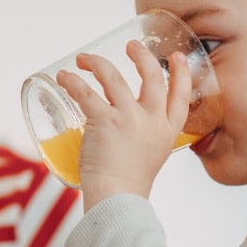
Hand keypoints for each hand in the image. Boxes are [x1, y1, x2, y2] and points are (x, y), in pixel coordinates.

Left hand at [56, 42, 190, 209]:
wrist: (117, 200)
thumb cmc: (129, 186)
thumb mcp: (150, 158)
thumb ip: (145, 141)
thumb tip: (127, 133)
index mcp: (167, 132)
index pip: (182, 96)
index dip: (181, 73)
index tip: (175, 57)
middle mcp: (152, 121)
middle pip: (152, 77)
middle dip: (141, 56)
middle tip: (130, 46)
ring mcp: (129, 119)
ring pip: (113, 77)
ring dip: (97, 63)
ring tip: (85, 59)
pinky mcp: (104, 121)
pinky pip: (85, 92)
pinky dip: (72, 81)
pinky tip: (64, 77)